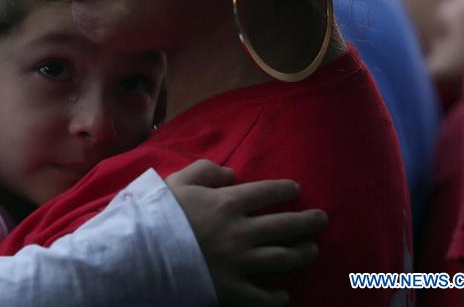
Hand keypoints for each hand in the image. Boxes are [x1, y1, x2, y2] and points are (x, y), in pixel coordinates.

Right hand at [167, 160, 326, 305]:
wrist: (142, 252)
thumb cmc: (158, 213)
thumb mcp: (178, 180)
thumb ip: (206, 170)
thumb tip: (231, 175)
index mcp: (228, 202)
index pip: (267, 192)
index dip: (285, 190)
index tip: (296, 189)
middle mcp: (241, 231)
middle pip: (285, 225)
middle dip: (307, 221)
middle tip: (322, 219)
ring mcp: (239, 263)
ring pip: (282, 258)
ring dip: (302, 254)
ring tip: (313, 250)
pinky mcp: (231, 289)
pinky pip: (262, 296)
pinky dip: (276, 297)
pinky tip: (284, 295)